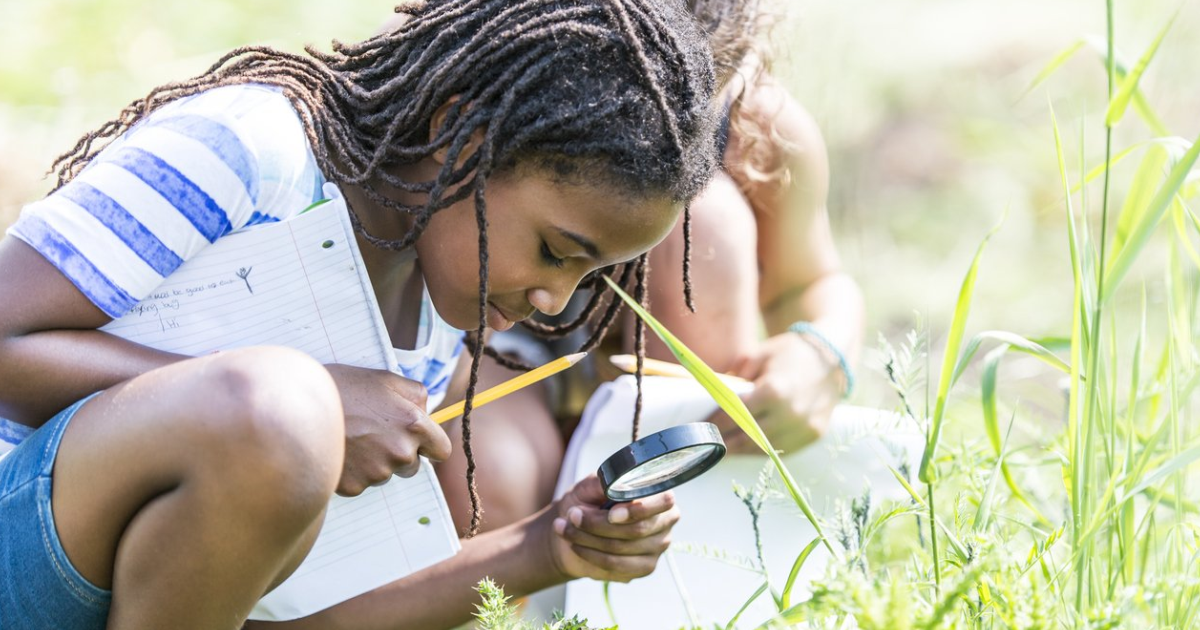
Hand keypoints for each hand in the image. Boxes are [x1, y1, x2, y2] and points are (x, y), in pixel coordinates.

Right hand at [325, 364, 452, 495]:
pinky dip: (353, 471)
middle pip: (412, 465)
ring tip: (351, 438)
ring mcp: (377, 472)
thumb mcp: (384, 379)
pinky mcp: (354, 486)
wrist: (298, 407)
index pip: (442, 451)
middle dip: (399, 453)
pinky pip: (361, 482)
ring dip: (374, 461)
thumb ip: (415, 394)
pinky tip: (339, 451)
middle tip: (373, 433)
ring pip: (385, 473)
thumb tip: (427, 410)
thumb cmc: (342, 388)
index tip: (420, 442)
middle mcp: (401, 453)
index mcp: (413, 425)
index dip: (430, 445)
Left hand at [544, 475, 679, 582]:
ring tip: (564, 527)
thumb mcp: (590, 486)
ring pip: (622, 548)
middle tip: (572, 515)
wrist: (575, 530)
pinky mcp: (643, 569)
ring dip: (588, 538)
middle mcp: (664, 524)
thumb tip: (612, 484)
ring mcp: (656, 549)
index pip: (663, 503)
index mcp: (660, 496)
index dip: (637, 510)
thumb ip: (603, 483)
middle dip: (598, 524)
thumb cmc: (586, 502)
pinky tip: (576, 545)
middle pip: (637, 529)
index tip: (611, 514)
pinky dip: (590, 555)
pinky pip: (615, 565)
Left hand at [708, 332, 842, 454]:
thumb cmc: (791, 353)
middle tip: (705, 443)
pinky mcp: (813, 435)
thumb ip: (736, 375)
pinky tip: (746, 447)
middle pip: (747, 436)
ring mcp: (804, 428)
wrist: (832, 359)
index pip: (736, 414)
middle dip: (723, 441)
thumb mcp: (760, 355)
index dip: (715, 423)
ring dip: (740, 450)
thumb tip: (715, 395)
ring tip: (721, 448)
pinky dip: (761, 450)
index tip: (700, 426)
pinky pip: (781, 449)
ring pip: (763, 448)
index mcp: (775, 390)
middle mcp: (791, 413)